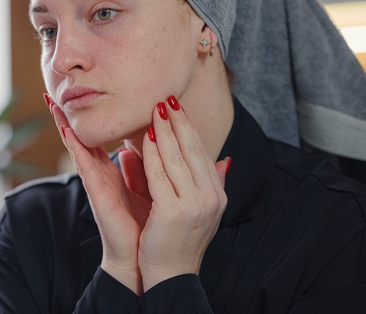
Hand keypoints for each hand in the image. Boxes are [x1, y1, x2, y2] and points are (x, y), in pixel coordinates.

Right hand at [46, 95, 150, 294]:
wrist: (146, 256)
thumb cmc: (149, 224)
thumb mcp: (154, 185)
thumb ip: (150, 164)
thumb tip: (150, 140)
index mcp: (114, 169)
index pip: (101, 136)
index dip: (91, 116)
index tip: (81, 94)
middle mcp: (102, 171)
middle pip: (82, 136)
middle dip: (66, 115)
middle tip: (53, 91)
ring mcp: (96, 180)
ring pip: (77, 144)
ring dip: (61, 123)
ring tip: (50, 101)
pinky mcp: (96, 190)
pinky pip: (84, 163)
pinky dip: (74, 145)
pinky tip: (65, 129)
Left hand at [137, 97, 228, 289]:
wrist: (171, 273)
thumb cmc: (179, 238)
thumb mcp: (201, 209)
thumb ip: (211, 182)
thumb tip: (225, 160)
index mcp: (217, 194)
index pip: (202, 152)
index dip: (189, 128)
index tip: (177, 107)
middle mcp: (211, 198)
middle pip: (193, 151)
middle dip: (179, 122)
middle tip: (167, 99)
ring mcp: (194, 205)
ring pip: (177, 159)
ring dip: (165, 132)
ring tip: (156, 110)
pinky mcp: (174, 212)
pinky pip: (160, 176)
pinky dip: (152, 155)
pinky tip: (146, 139)